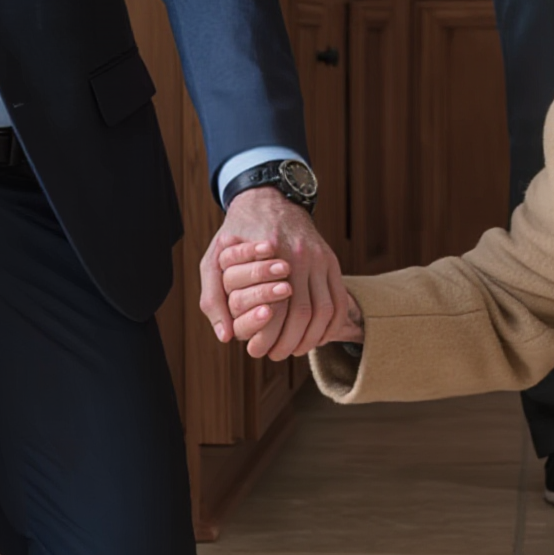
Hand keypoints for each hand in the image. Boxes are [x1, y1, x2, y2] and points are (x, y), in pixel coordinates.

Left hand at [198, 190, 346, 360]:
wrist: (269, 199)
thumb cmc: (237, 234)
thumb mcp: (214, 259)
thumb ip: (214, 296)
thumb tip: (225, 336)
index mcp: (269, 258)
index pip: (274, 311)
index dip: (267, 337)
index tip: (256, 350)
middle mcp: (299, 257)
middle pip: (302, 315)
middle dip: (289, 343)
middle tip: (275, 355)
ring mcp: (319, 259)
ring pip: (324, 311)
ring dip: (311, 338)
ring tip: (295, 350)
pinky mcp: (331, 261)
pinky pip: (339, 300)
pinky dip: (332, 325)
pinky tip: (317, 337)